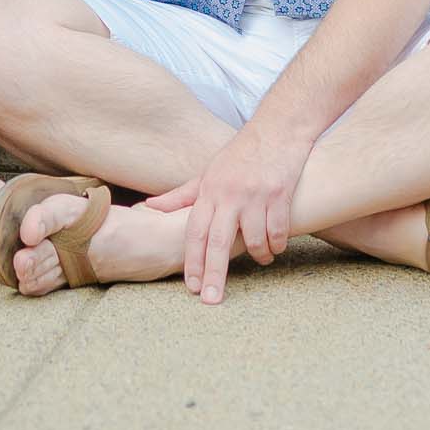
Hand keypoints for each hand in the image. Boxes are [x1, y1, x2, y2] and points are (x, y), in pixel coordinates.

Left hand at [146, 125, 312, 304]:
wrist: (276, 129)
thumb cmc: (239, 155)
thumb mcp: (207, 173)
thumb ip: (180, 196)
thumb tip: (149, 208)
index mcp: (209, 191)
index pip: (195, 231)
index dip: (192, 260)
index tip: (190, 286)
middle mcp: (230, 194)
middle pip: (218, 242)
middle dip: (214, 274)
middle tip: (212, 300)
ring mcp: (256, 195)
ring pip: (253, 240)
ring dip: (259, 256)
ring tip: (262, 258)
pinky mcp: (280, 194)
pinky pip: (278, 232)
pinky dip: (277, 244)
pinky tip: (276, 246)